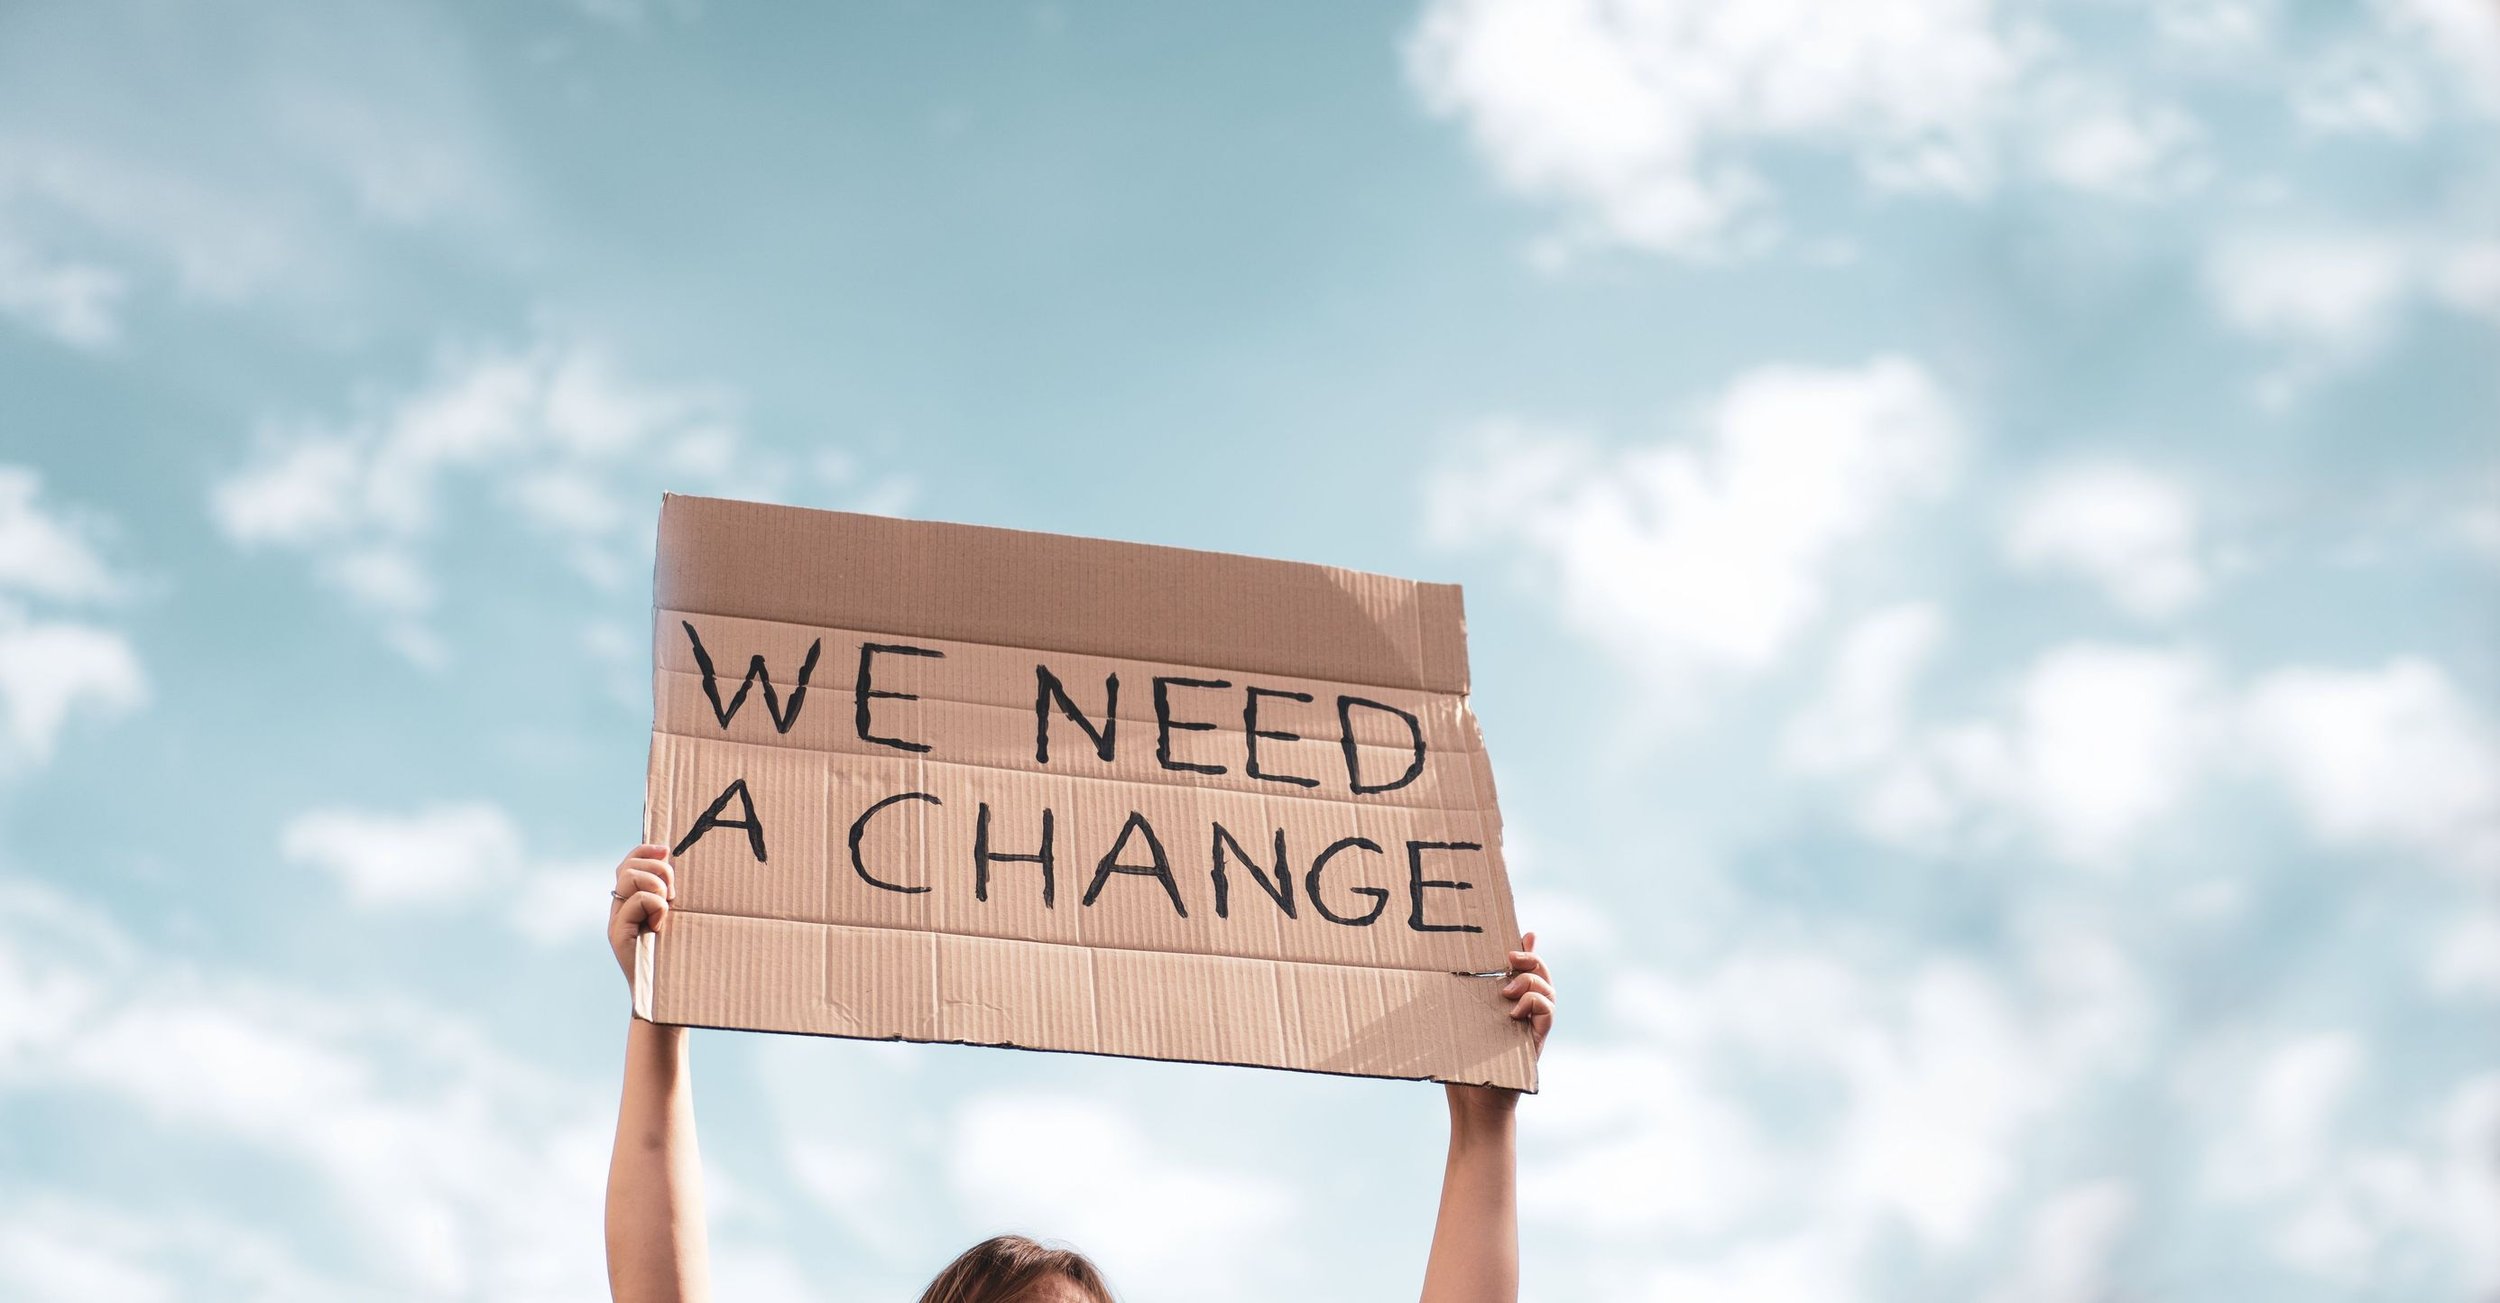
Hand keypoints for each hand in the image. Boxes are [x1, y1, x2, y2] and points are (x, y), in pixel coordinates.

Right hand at [608, 844, 675, 986]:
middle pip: (627, 865)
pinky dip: (655, 905)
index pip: (629, 862)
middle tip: (673, 893)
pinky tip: (661, 925)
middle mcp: (620, 908)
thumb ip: (672, 895)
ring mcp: (616, 920)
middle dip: (656, 868)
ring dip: (655, 884)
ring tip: (667, 907)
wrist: (666, 994)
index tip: (666, 849)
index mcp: (633, 901)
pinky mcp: (617, 934)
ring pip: (629, 877)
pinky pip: (636, 900)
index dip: (645, 850)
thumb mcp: (678, 918)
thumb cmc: (679, 956)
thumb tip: (676, 863)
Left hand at [1447, 931, 1554, 1119]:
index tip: (1522, 933)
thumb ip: (1448, 1001)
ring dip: (1531, 980)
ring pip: (1548, 990)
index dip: (1527, 948)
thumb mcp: (1450, 1024)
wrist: (1473, 1105)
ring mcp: (1532, 1026)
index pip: (1523, 969)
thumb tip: (1425, 974)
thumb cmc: (1457, 1065)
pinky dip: (1535, 1002)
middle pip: (1541, 973)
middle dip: (1531, 957)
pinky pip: (1548, 1012)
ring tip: (1506, 989)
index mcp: (1505, 1003)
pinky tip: (1513, 1011)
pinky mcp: (1536, 1041)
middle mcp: (1523, 1012)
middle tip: (1510, 956)